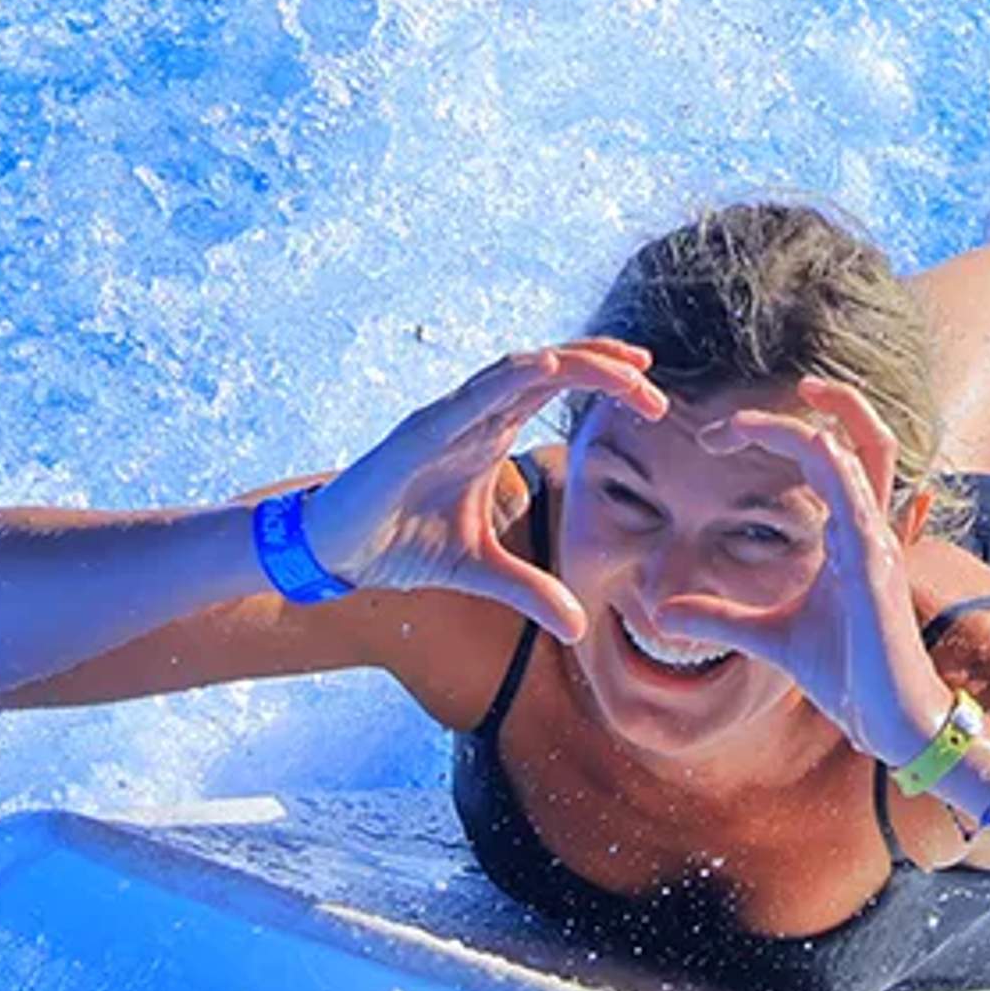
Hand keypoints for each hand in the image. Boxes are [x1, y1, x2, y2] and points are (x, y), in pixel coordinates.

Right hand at [299, 339, 661, 640]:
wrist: (336, 551)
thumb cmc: (401, 543)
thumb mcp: (482, 572)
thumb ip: (530, 591)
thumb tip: (577, 626)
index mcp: (489, 433)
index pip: (555, 391)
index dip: (603, 381)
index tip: (653, 393)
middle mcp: (472, 415)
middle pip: (547, 370)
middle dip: (602, 366)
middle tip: (651, 375)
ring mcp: (445, 419)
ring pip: (516, 372)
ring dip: (571, 363)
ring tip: (619, 364)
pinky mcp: (417, 434)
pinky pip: (469, 397)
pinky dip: (509, 378)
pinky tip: (546, 367)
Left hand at [646, 379, 954, 768]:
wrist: (890, 722)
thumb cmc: (847, 676)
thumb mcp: (767, 638)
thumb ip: (720, 618)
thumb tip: (663, 614)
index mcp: (850, 532)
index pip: (830, 453)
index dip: (777, 431)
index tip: (718, 435)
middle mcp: (870, 526)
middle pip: (866, 434)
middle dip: (825, 398)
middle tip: (747, 403)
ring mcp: (878, 542)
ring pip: (862, 451)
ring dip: (804, 426)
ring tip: (741, 423)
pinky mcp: (877, 567)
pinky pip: (859, 497)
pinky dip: (829, 464)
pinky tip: (798, 448)